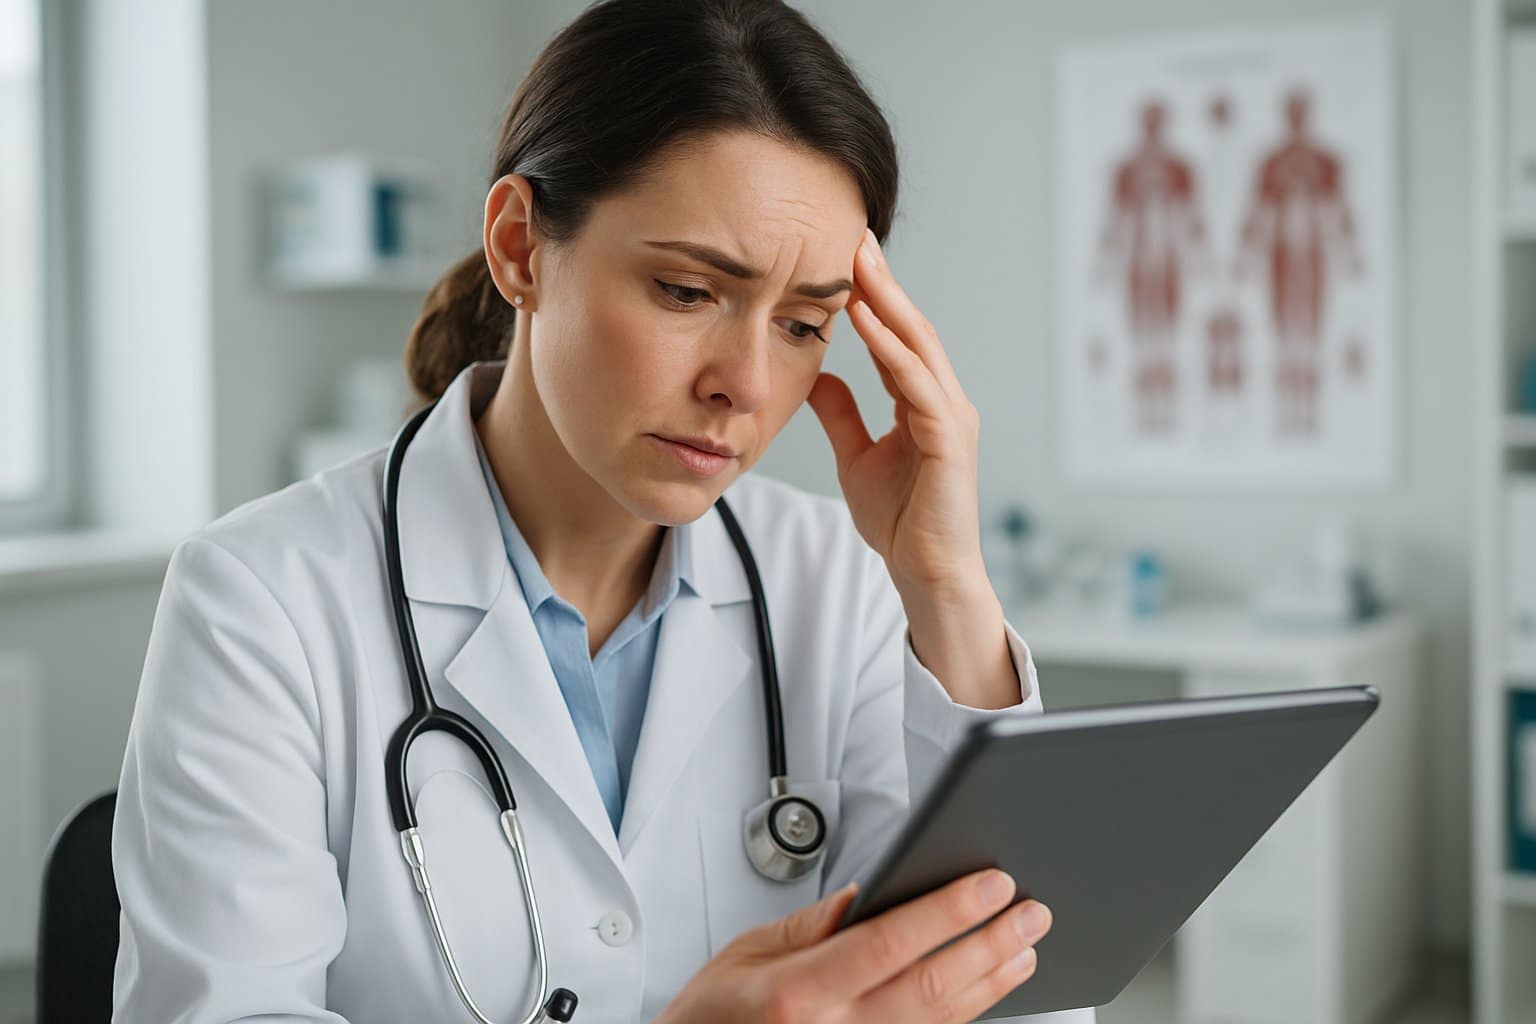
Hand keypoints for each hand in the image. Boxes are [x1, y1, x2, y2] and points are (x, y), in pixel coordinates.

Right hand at [653, 868, 1050, 1023]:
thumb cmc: (710, 1018)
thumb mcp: (746, 952)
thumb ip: (811, 925)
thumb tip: (870, 896)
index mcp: (798, 994)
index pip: (890, 943)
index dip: (947, 911)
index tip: (990, 884)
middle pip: (933, 987)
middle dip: (990, 943)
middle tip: (1030, 911)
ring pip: (942, 1022)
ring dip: (991, 982)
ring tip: (1025, 946)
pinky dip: (966, 1015)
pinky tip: (988, 988)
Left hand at [806, 228, 985, 594]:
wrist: (926, 575)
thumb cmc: (901, 524)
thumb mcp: (857, 458)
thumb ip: (843, 416)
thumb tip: (819, 376)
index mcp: (924, 403)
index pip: (896, 337)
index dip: (872, 296)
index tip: (844, 256)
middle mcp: (944, 401)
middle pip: (910, 327)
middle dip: (883, 280)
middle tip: (855, 233)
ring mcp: (951, 416)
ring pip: (917, 344)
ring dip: (887, 299)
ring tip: (858, 259)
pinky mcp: (948, 437)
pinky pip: (915, 381)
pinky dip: (889, 346)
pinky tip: (863, 316)